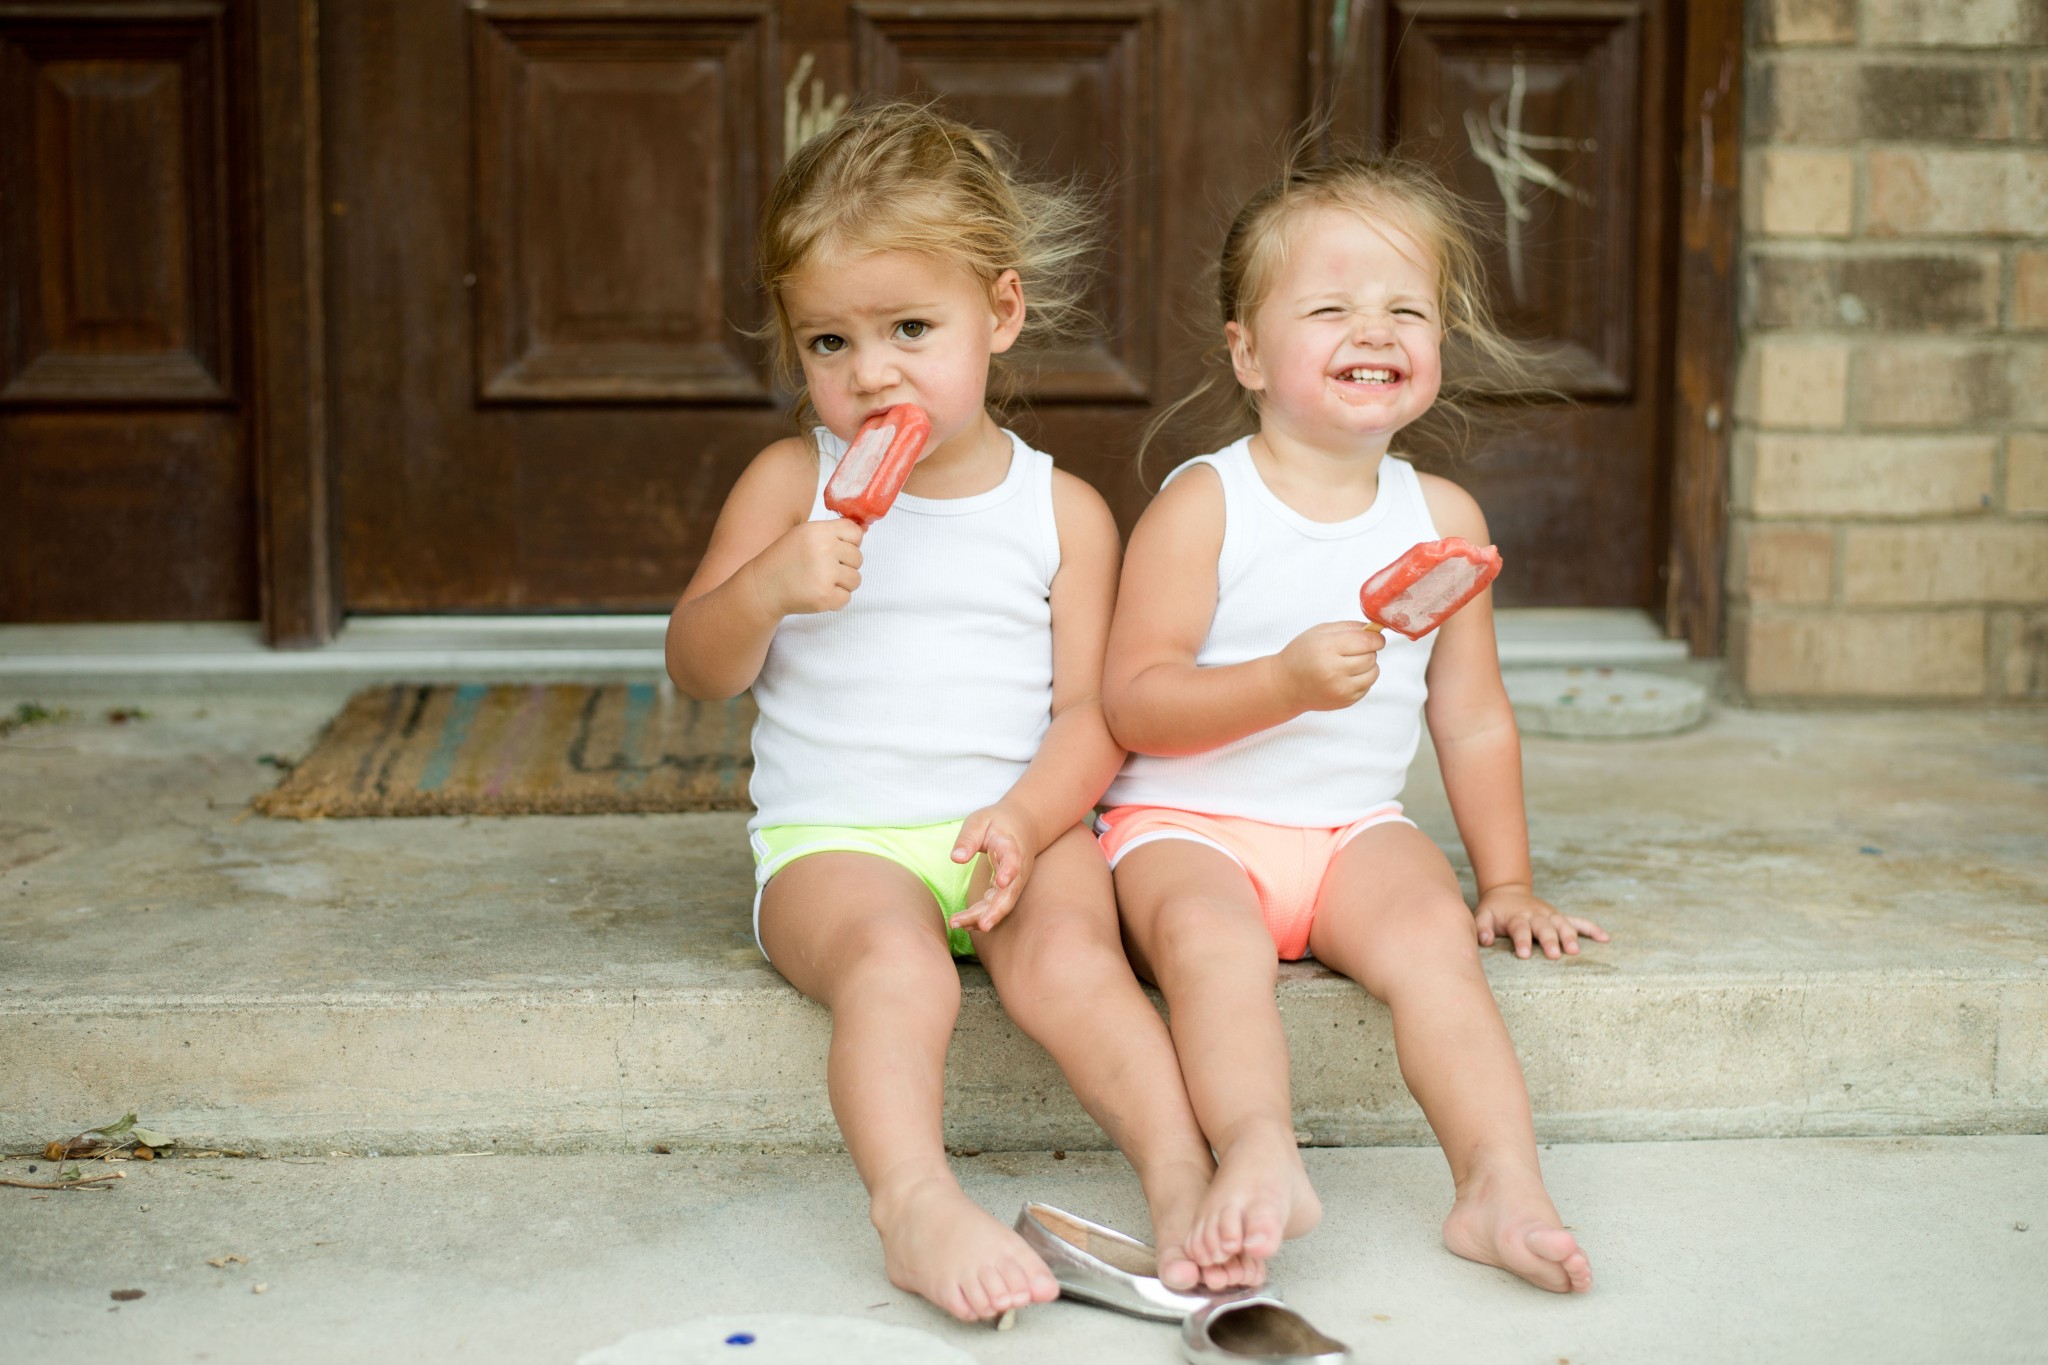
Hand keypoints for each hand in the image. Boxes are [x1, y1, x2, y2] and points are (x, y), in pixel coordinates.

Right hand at [754, 517, 863, 615]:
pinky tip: (818, 592)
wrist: (763, 586)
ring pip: (856, 579)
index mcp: (819, 531)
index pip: (855, 532)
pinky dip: (835, 599)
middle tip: (823, 569)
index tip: (837, 550)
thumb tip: (864, 530)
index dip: (850, 543)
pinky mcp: (825, 596)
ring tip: (820, 581)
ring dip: (842, 583)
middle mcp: (824, 549)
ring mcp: (825, 574)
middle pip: (858, 557)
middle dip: (844, 565)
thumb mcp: (805, 535)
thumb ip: (833, 533)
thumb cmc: (786, 559)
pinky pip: (846, 598)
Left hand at [947, 802, 1036, 934]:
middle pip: (1010, 892)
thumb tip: (956, 858)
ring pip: (1002, 903)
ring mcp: (1014, 880)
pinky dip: (981, 916)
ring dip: (983, 917)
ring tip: (957, 924)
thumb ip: (968, 839)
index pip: (1012, 858)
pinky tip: (963, 924)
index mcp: (1010, 845)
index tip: (1002, 881)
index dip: (1009, 870)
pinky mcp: (1007, 888)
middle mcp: (1017, 867)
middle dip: (997, 910)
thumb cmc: (997, 822)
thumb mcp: (979, 821)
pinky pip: (996, 905)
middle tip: (983, 925)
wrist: (1023, 824)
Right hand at [1276, 621, 1384, 712]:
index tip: (1375, 637)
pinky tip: (1346, 676)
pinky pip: (1367, 687)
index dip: (1376, 638)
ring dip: (1368, 666)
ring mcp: (1340, 689)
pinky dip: (1362, 679)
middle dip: (1369, 650)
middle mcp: (1333, 671)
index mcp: (1326, 649)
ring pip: (1373, 673)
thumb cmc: (1300, 655)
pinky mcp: (1345, 702)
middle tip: (1355, 650)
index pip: (1366, 642)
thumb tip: (1374, 630)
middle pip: (1371, 657)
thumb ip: (1348, 627)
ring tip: (1352, 663)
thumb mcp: (1319, 632)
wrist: (1285, 685)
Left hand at [1474, 885, 1608, 960]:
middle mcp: (1536, 915)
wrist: (1507, 891)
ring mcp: (1550, 915)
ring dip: (1570, 937)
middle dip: (1550, 941)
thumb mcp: (1482, 915)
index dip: (1523, 941)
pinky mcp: (1559, 917)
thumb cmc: (1494, 910)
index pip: (1520, 929)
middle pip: (1545, 928)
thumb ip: (1482, 928)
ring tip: (1575, 951)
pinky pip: (1578, 921)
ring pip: (1563, 925)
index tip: (1525, 955)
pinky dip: (1592, 929)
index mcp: (1517, 917)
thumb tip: (1485, 940)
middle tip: (1554, 955)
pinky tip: (1605, 938)